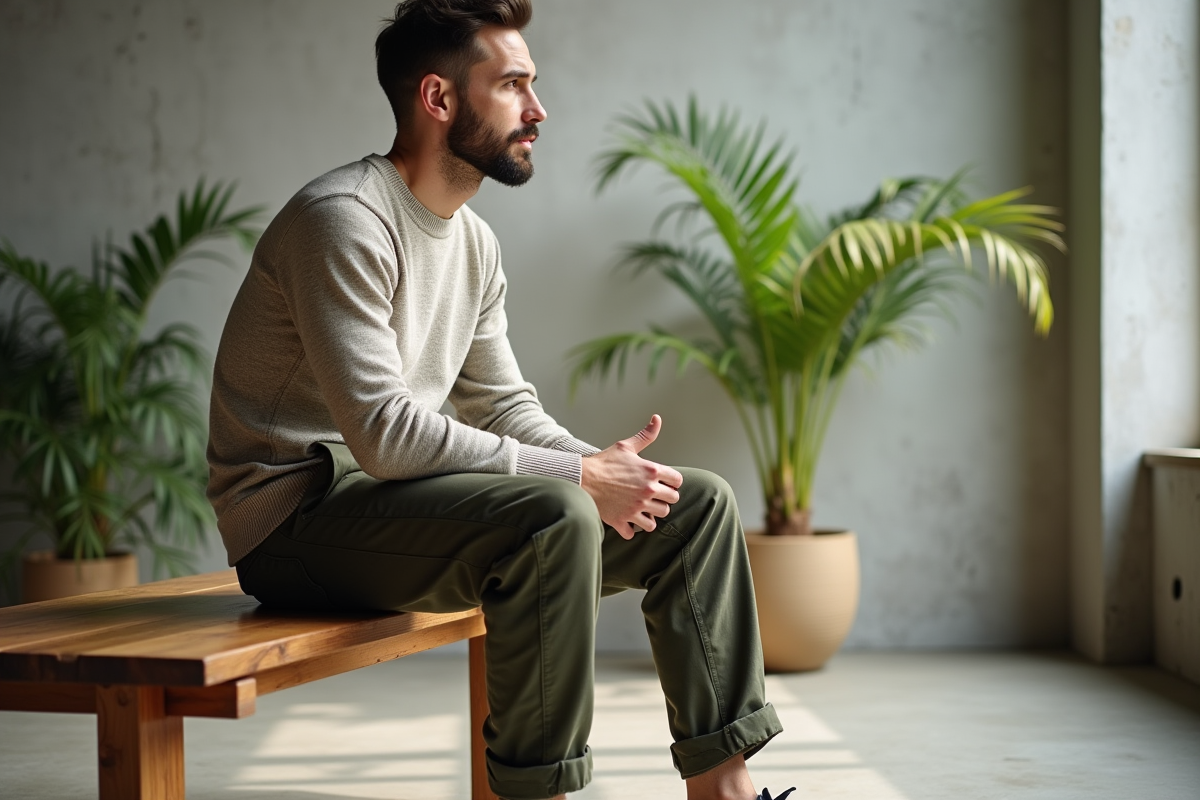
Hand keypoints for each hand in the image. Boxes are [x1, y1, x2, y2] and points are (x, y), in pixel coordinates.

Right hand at [580, 414, 683, 538]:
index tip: (664, 482)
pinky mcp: (623, 520)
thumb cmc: (603, 462)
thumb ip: (645, 435)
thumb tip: (657, 419)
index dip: (672, 482)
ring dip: (652, 514)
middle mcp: (647, 491)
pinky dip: (632, 529)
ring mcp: (636, 508)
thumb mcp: (626, 446)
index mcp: (651, 472)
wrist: (582, 478)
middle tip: (654, 496)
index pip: (677, 481)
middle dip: (664, 498)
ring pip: (658, 518)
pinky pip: (635, 532)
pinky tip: (628, 521)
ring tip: (643, 508)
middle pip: (671, 501)